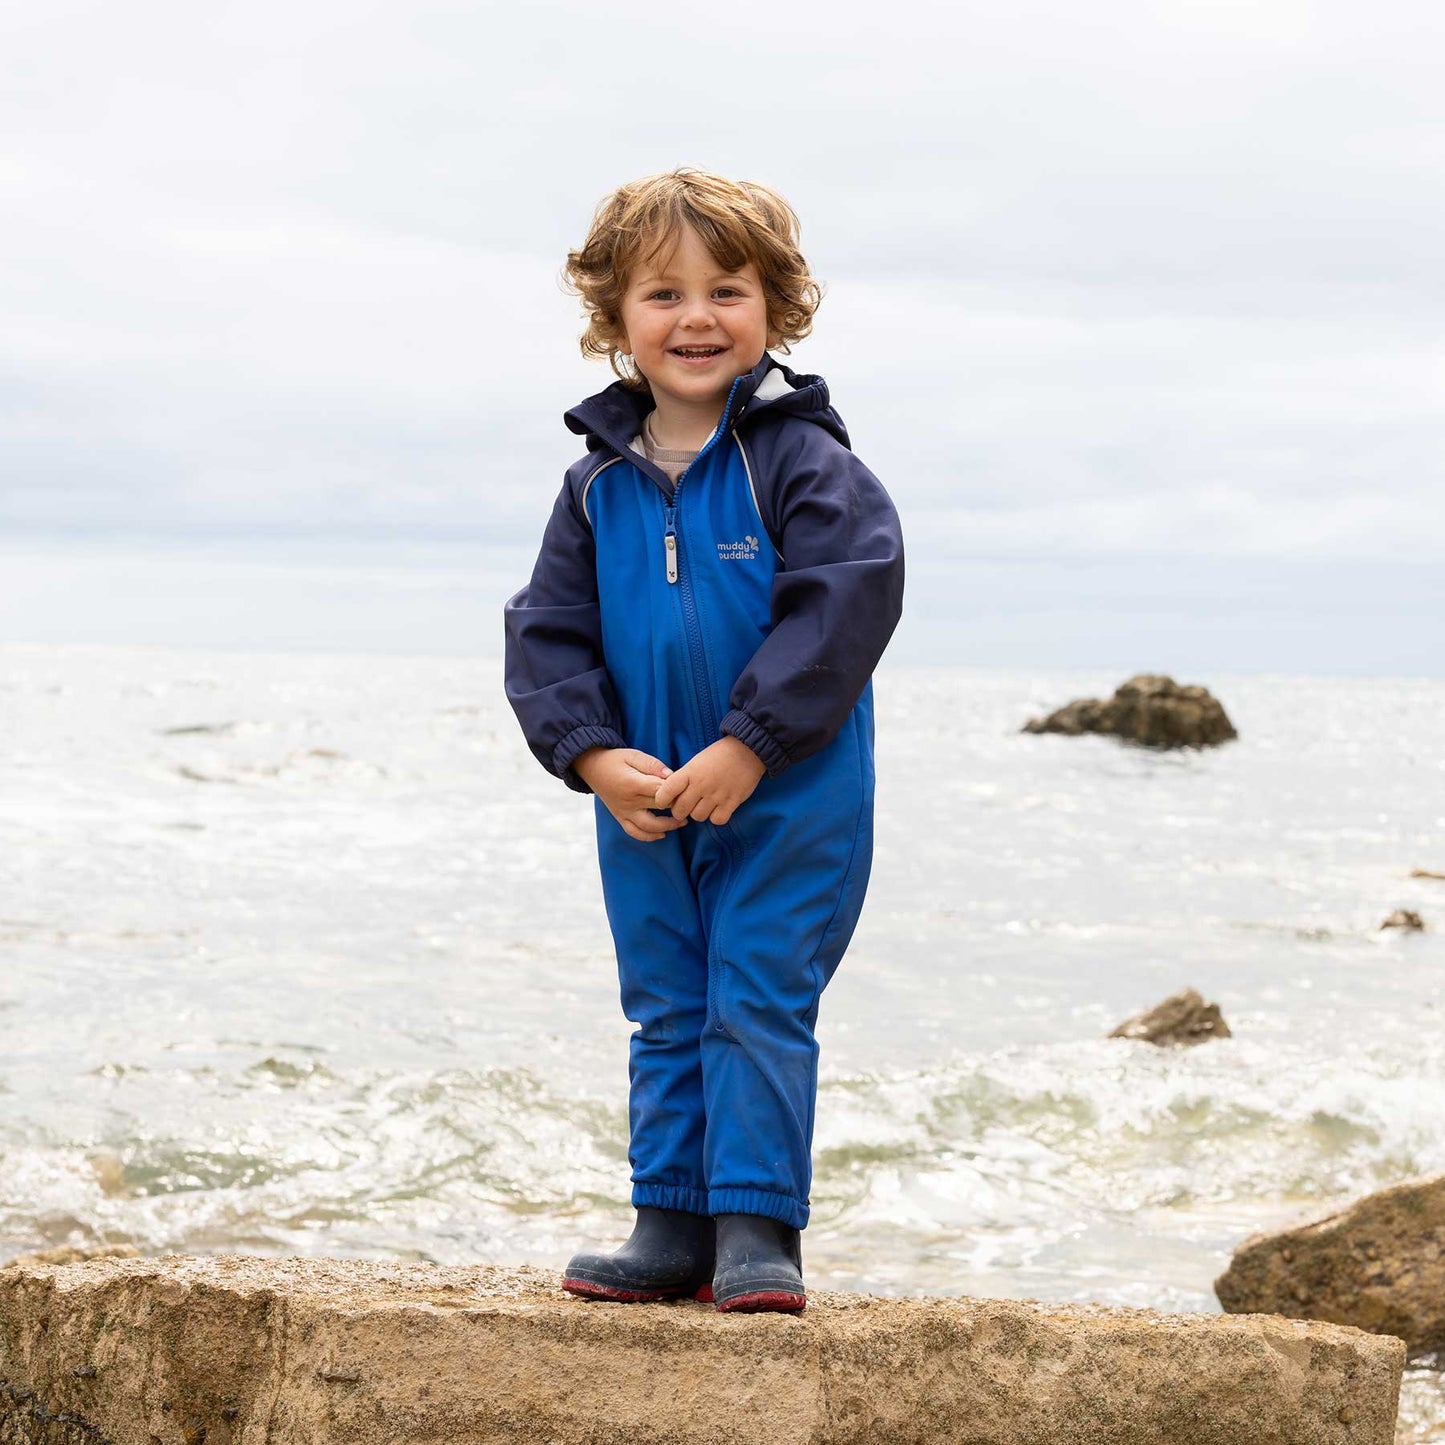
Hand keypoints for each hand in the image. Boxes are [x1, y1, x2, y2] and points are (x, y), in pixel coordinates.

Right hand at [573, 748, 687, 842]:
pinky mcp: (620, 817)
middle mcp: (628, 802)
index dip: (676, 791)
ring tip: (682, 822)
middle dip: (677, 807)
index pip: (661, 791)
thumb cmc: (615, 759)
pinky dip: (649, 836)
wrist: (591, 767)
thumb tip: (671, 775)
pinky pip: (634, 832)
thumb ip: (653, 765)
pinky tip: (662, 834)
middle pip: (659, 808)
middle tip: (692, 805)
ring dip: (667, 826)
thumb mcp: (633, 755)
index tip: (689, 790)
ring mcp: (623, 812)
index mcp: (632, 784)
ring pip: (648, 826)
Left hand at [654, 736, 765, 825]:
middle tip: (686, 805)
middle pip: (680, 810)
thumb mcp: (696, 762)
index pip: (666, 792)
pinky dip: (716, 817)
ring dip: (699, 813)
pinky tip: (718, 808)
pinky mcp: (732, 802)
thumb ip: (684, 778)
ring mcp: (717, 795)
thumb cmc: (719, 754)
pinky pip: (717, 820)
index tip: (665, 801)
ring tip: (705, 804)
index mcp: (689, 772)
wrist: (747, 749)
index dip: (661, 800)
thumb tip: (671, 795)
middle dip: (680, 811)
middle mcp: (701, 785)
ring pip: (698, 817)